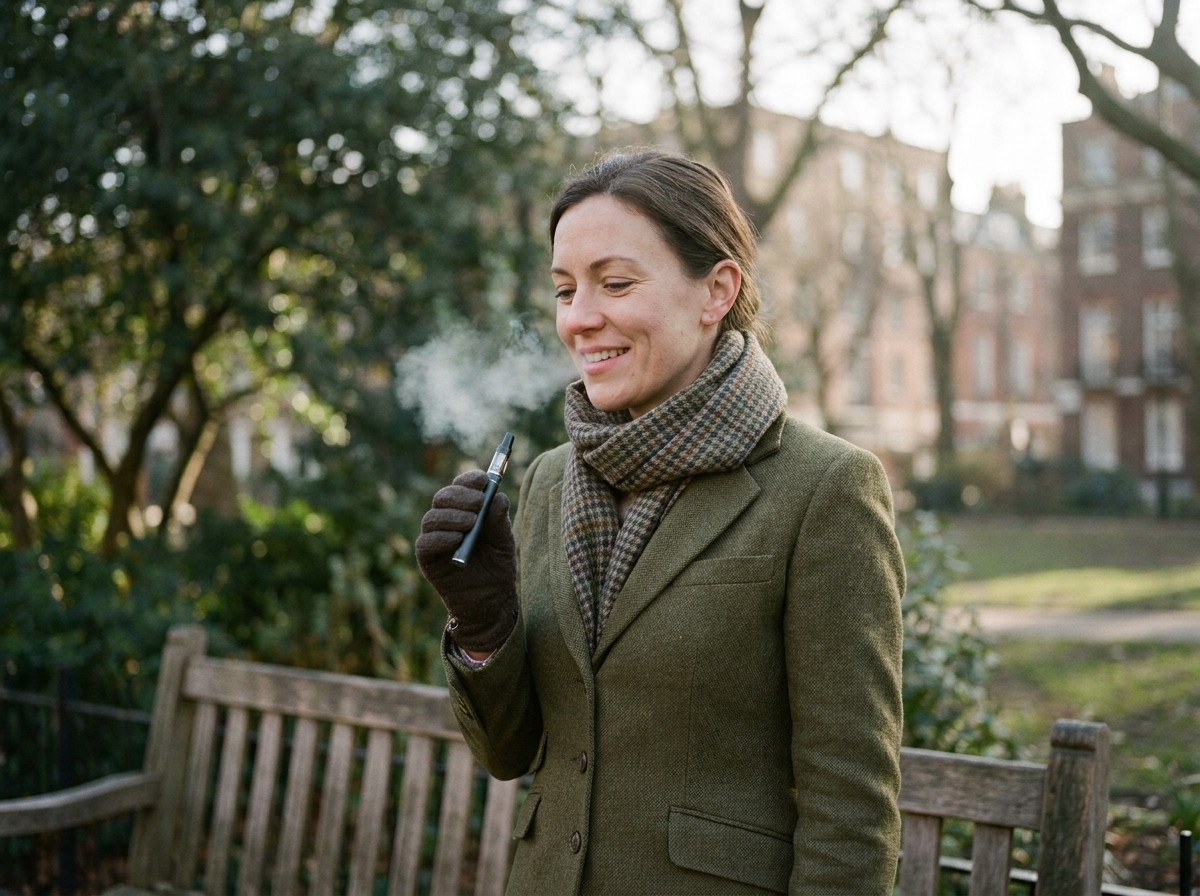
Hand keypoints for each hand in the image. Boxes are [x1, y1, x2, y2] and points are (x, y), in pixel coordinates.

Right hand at [416, 470, 517, 652]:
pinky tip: (457, 538)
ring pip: (432, 517)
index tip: (484, 479)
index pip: (460, 486)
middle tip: (479, 502)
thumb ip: (499, 521)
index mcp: (465, 510)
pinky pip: (426, 543)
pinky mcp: (427, 559)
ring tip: (472, 523)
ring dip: (452, 516)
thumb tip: (499, 497)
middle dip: (460, 496)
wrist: (491, 600)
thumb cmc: (497, 566)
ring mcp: (435, 539)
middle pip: (442, 497)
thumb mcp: (504, 541)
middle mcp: (446, 521)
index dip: (469, 480)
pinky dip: (441, 538)